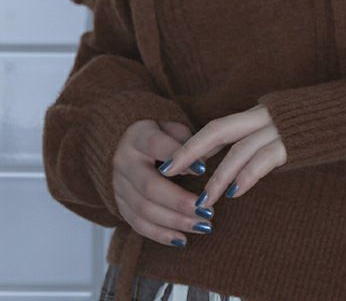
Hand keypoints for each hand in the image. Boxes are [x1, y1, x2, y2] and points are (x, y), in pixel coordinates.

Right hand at [112, 119, 215, 247]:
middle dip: (180, 202)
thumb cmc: (159, 132)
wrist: (123, 143)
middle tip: (207, 211)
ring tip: (203, 226)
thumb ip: (185, 140)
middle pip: (149, 186)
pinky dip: (160, 234)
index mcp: (138, 136)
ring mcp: (119, 185)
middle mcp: (124, 162)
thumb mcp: (171, 125)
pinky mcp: (120, 204)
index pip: (157, 145)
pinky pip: (137, 224)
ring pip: (144, 209)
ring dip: (175, 222)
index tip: (205, 170)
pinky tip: (182, 239)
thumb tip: (202, 164)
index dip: (179, 157)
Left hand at [156, 104, 287, 207]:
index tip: (172, 163)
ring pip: (239, 150)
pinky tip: (236, 192)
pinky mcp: (294, 142)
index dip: (193, 144)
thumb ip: (257, 140)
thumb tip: (232, 162)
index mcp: (258, 113)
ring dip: (218, 177)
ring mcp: (279, 128)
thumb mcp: (281, 128)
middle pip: (218, 130)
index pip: (217, 127)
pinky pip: (265, 158)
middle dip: (191, 152)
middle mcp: (264, 116)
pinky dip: (248, 175)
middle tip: (169, 172)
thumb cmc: (314, 125)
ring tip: (204, 201)